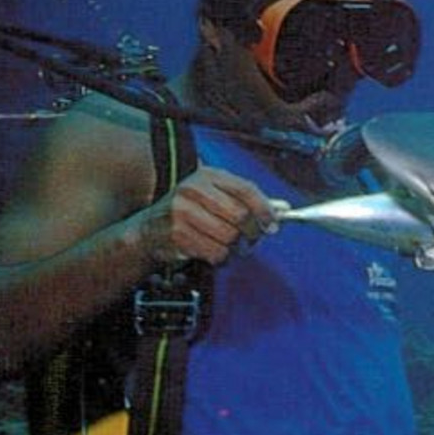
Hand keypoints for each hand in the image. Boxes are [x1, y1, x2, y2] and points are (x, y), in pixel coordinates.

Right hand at [138, 166, 276, 266]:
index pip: (246, 190)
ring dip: (236, 248)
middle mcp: (193, 190)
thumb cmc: (190, 212)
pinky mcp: (177, 234)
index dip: (265, 209)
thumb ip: (249, 202)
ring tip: (231, 247)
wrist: (150, 228)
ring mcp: (182, 211)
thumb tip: (283, 209)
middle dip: (252, 232)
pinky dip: (221, 258)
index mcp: (207, 176)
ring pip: (229, 236)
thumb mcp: (217, 197)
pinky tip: (215, 253)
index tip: (272, 224)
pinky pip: (215, 252)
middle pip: (240, 215)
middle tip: (252, 239)